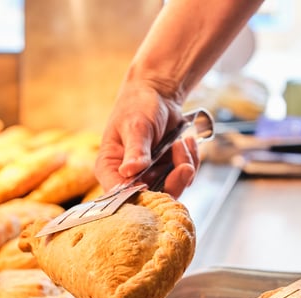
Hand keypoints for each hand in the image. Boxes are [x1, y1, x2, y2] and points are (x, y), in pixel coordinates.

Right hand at [94, 81, 200, 197]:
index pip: (121, 196)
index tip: (158, 182)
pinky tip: (187, 142)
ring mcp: (150, 177)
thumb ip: (135, 149)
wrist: (157, 94)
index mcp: (110, 169)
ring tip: (181, 143)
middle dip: (173, 182)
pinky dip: (190, 161)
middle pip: (151, 200)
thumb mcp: (136, 125)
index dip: (141, 196)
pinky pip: (184, 178)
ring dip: (184, 166)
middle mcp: (129, 178)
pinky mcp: (167, 172)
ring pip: (173, 189)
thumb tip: (130, 171)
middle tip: (185, 165)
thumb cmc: (137, 105)